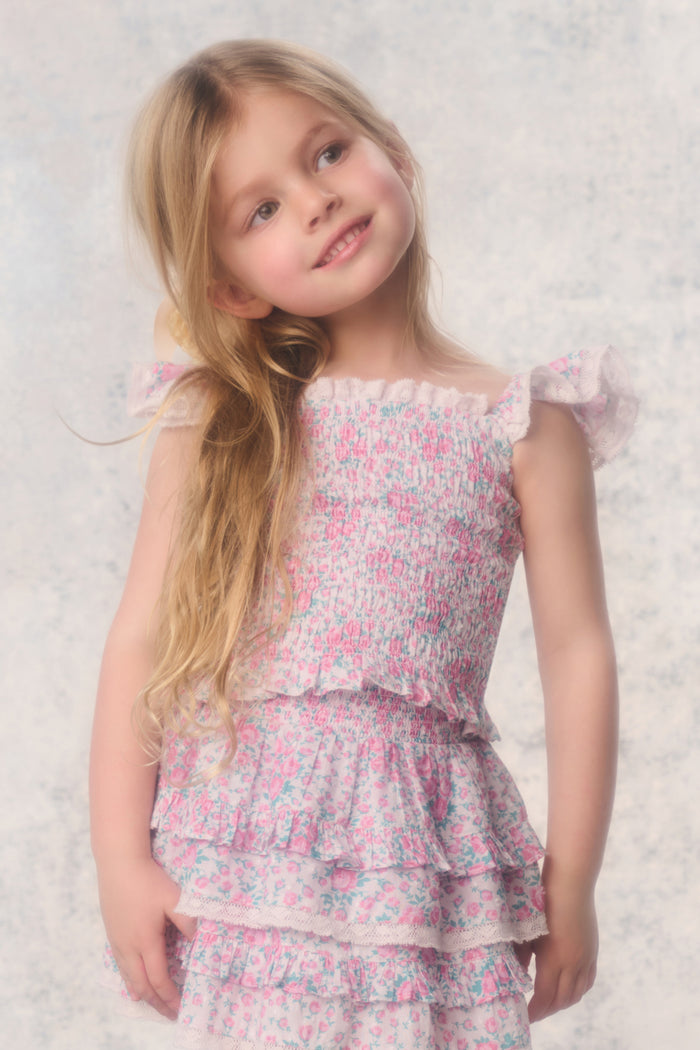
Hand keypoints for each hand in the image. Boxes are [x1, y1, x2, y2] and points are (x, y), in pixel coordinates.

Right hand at [98, 855, 196, 1018]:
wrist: (119, 863)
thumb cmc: (148, 879)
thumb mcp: (174, 898)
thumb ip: (186, 921)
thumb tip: (197, 941)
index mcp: (146, 941)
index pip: (158, 978)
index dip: (169, 996)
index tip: (179, 1007)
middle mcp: (129, 947)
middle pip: (142, 985)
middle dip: (157, 1002)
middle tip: (170, 1013)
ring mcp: (118, 942)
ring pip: (129, 978)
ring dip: (143, 994)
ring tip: (154, 1005)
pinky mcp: (112, 934)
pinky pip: (121, 967)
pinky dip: (130, 982)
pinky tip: (133, 986)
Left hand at [517, 881, 598, 1022]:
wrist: (571, 882)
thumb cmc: (543, 900)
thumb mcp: (528, 930)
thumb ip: (521, 955)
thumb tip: (517, 975)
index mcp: (555, 960)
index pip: (545, 997)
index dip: (535, 1011)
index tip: (525, 1016)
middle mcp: (574, 964)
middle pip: (562, 1000)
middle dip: (548, 1010)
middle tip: (534, 1013)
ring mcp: (586, 958)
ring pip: (577, 993)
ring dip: (563, 1002)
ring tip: (549, 1004)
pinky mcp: (592, 950)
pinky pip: (588, 980)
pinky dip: (577, 990)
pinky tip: (569, 988)